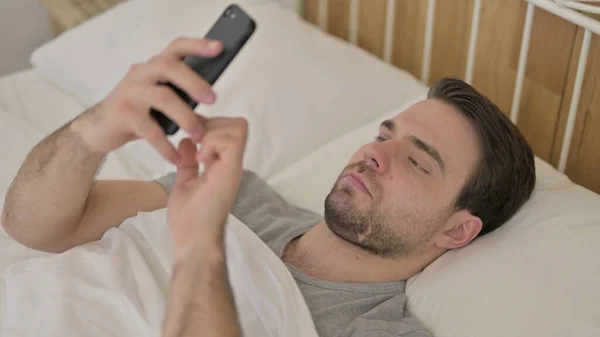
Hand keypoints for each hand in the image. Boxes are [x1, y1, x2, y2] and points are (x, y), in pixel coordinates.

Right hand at [70, 37, 223, 163]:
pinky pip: (150, 130)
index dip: (197, 45)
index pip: (176, 48)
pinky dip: (165, 146)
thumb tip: (210, 97)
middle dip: (194, 82)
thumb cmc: (136, 112)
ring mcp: (130, 92)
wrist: (98, 129)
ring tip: (199, 135)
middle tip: (213, 100)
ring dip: (185, 116)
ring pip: (163, 97)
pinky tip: (175, 157)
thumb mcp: (158, 97)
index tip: (219, 47)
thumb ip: (179, 93)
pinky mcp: (123, 114)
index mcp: (153, 67)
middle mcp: (141, 74)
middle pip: (169, 67)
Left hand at [167, 117, 247, 260]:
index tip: (190, 136)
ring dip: (214, 132)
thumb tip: (185, 142)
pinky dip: (213, 142)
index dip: (210, 124)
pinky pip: (231, 141)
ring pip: (238, 127)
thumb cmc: (188, 219)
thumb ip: (187, 162)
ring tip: (198, 151)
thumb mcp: (184, 182)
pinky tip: (200, 158)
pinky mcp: (230, 172)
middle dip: (214, 123)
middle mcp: (231, 164)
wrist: (193, 240)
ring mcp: (233, 167)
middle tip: (195, 140)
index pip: (228, 130)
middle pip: (238, 124)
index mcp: (221, 165)